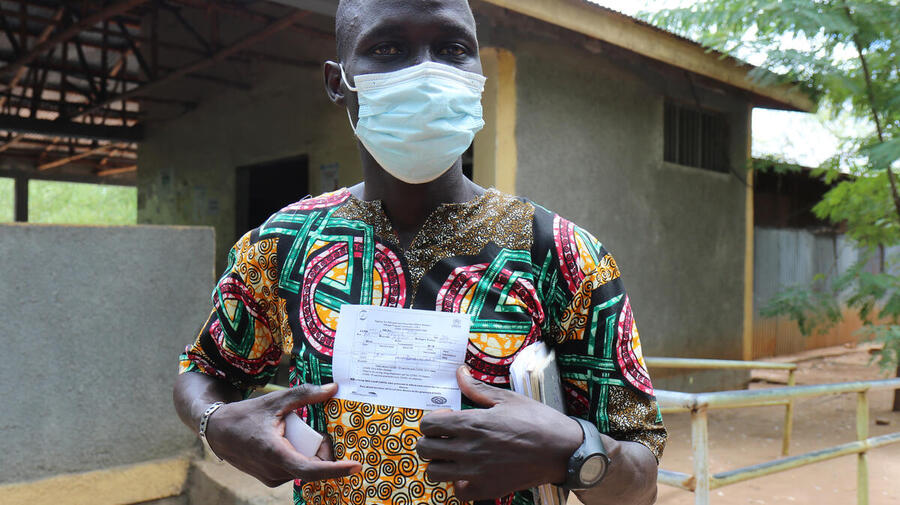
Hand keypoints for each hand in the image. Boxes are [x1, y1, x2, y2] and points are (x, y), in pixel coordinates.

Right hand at [205, 383, 361, 486]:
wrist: (218, 431)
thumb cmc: (246, 415)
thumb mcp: (276, 401)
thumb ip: (305, 395)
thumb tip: (333, 388)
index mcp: (275, 453)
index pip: (310, 469)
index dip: (335, 469)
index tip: (355, 466)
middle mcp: (274, 471)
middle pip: (312, 467)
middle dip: (324, 452)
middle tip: (323, 433)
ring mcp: (271, 478)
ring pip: (304, 469)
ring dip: (311, 454)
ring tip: (300, 433)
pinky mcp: (270, 479)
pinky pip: (294, 470)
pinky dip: (301, 457)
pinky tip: (294, 442)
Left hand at [416, 367, 582, 500]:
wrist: (562, 450)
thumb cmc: (537, 420)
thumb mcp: (507, 399)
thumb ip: (477, 388)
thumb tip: (460, 372)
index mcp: (472, 424)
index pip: (428, 425)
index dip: (432, 420)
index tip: (446, 418)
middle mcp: (469, 450)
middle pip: (424, 449)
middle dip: (429, 440)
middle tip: (444, 437)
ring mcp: (476, 473)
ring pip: (434, 472)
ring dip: (439, 462)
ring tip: (452, 455)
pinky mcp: (487, 489)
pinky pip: (457, 492)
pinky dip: (458, 483)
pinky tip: (469, 472)